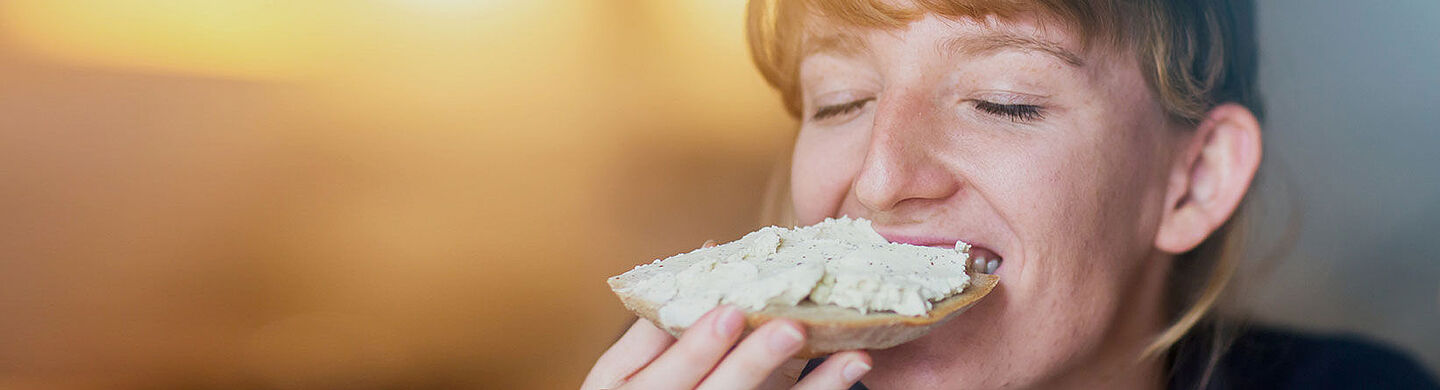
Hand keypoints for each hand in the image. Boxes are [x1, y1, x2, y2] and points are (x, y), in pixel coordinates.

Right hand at [580, 307, 870, 389]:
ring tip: (851, 357)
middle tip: (791, 328)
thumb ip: (657, 321)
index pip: (668, 372)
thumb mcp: (625, 367)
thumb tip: (707, 251)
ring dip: (814, 388)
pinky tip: (851, 369)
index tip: (731, 311)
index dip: (698, 345)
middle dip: (752, 364)